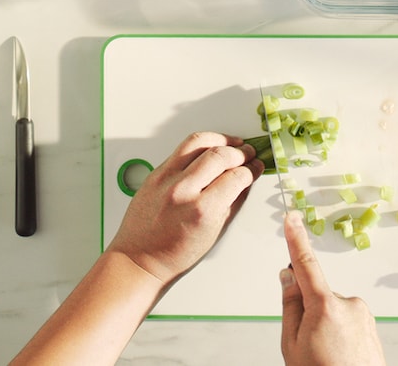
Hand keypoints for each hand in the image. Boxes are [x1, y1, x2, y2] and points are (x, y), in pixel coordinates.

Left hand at [106, 132, 262, 286]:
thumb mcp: (214, 233)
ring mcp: (166, 178)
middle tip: (249, 154)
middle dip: (240, 152)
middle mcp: (183, 190)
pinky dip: (200, 145)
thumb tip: (246, 181)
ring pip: (199, 142)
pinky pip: (181, 149)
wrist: (140, 258)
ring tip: (232, 143)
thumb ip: (232, 203)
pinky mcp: (155, 173)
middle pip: (220, 155)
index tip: (256, 167)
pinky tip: (210, 148)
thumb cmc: (174, 254)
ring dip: (221, 139)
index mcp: (202, 210)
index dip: (251, 170)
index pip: (236, 177)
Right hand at [280, 211, 385, 365]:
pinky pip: (347, 321)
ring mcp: (364, 316)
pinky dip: (339, 335)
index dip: (295, 239)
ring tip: (326, 357)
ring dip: (325, 326)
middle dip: (308, 312)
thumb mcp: (293, 345)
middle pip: (317, 295)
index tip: (291, 217)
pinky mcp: (372, 326)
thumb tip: (289, 278)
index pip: (305, 264)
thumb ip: (290, 306)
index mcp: (326, 306)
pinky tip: (338, 357)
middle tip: (307, 346)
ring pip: (332, 310)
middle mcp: (349, 305)